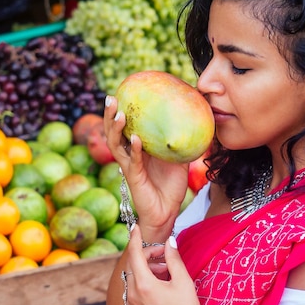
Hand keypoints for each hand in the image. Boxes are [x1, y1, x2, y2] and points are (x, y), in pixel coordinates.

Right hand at [103, 96, 188, 234]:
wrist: (167, 211)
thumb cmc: (171, 185)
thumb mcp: (179, 157)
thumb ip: (181, 141)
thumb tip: (195, 119)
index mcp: (137, 149)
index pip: (124, 127)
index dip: (118, 111)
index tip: (120, 93)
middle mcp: (129, 155)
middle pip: (113, 132)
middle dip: (109, 115)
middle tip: (111, 98)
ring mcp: (129, 166)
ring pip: (116, 145)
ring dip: (116, 129)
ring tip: (120, 114)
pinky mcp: (134, 178)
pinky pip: (132, 162)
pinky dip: (134, 149)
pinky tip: (136, 139)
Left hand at [124, 224, 202, 304]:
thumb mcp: (183, 282)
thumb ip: (174, 258)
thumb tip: (169, 241)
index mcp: (144, 285)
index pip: (134, 254)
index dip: (134, 238)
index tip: (135, 227)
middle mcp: (132, 294)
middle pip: (132, 264)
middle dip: (145, 253)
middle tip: (162, 251)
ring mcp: (131, 303)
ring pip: (132, 276)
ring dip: (145, 266)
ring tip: (165, 268)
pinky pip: (133, 287)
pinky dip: (143, 278)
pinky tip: (159, 280)